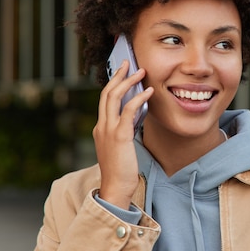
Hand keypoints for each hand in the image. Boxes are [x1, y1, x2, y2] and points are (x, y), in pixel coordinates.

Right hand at [93, 60, 153, 209]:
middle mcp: (102, 126)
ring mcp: (108, 130)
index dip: (114, 83)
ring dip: (128, 82)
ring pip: (114, 97)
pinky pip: (128, 111)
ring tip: (141, 72)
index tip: (123, 72)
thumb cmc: (121, 170)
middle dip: (118, 75)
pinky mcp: (119, 136)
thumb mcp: (121, 146)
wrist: (116, 188)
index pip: (105, 100)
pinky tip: (149, 92)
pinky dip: (138, 98)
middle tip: (128, 62)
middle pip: (107, 93)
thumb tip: (138, 113)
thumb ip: (125, 129)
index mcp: (101, 128)